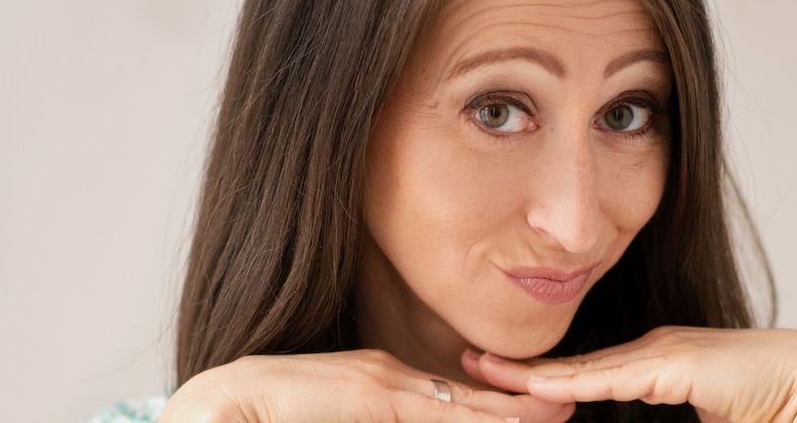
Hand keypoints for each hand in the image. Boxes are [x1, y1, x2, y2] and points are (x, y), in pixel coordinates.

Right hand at [159, 349, 573, 422]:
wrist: (230, 400)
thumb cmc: (277, 411)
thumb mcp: (344, 412)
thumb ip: (376, 415)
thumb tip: (396, 418)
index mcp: (386, 383)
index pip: (452, 397)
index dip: (495, 405)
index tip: (533, 412)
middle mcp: (393, 377)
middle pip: (468, 397)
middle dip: (519, 406)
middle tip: (567, 408)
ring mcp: (386, 383)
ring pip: (463, 403)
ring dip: (511, 412)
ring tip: (556, 412)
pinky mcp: (375, 396)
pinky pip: (436, 412)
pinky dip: (476, 417)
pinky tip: (509, 421)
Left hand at [461, 326, 796, 421]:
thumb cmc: (773, 408)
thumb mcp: (696, 421)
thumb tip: (606, 417)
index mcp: (656, 370)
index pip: (585, 377)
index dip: (539, 378)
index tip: (495, 379)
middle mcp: (651, 356)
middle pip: (572, 370)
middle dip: (518, 372)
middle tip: (464, 367)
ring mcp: (659, 355)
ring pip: (578, 372)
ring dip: (528, 377)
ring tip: (477, 370)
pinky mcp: (670, 361)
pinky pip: (606, 379)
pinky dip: (562, 383)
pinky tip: (524, 383)